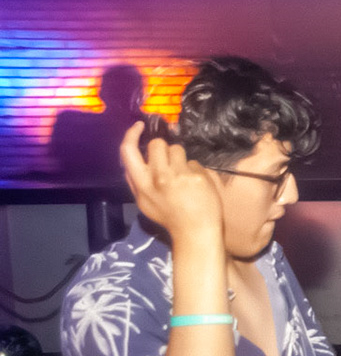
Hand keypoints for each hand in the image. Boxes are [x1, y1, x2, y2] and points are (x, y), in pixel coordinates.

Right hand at [119, 122, 223, 242]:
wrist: (195, 230)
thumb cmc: (169, 216)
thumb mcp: (144, 202)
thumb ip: (135, 181)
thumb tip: (131, 159)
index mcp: (141, 184)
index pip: (128, 152)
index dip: (131, 135)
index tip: (139, 125)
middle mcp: (158, 177)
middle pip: (157, 144)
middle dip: (164, 148)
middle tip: (170, 163)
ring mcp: (178, 175)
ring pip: (177, 149)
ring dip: (180, 158)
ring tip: (184, 176)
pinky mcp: (197, 176)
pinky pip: (194, 162)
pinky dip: (195, 170)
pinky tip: (196, 185)